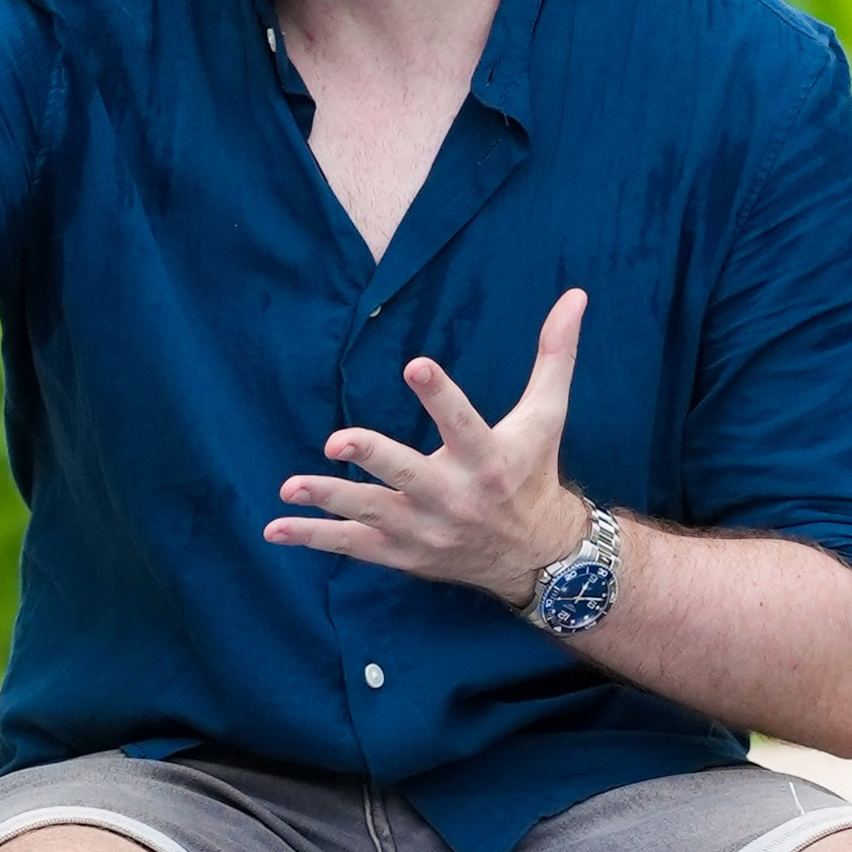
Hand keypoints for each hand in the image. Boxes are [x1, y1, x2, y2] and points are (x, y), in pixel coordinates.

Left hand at [268, 288, 590, 607]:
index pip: (463, 422)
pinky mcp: (404, 553)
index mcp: (488, 459)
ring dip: (329, 500)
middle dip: (374, 458)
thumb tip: (575, 295)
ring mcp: (426, 530)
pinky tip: (275, 527)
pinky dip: (314, 539)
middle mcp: (455, 497)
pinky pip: (354, 547)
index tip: (415, 365)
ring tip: (289, 487)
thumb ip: (555, 355)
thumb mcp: (547, 415)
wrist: (536, 556)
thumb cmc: (534, 472)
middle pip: (409, 475)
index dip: (440, 394)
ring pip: (372, 513)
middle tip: (339, 439)